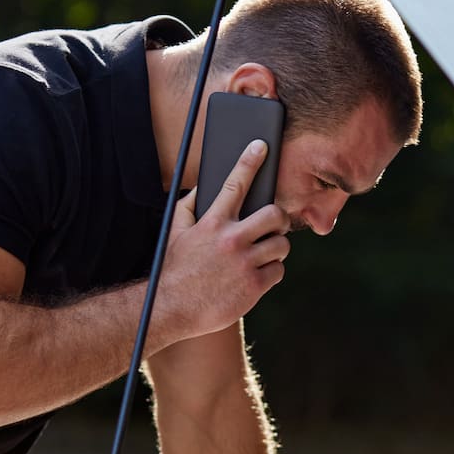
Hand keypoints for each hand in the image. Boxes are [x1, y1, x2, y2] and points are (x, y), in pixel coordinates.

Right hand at [159, 140, 289, 339]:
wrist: (172, 308)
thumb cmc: (174, 268)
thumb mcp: (175, 231)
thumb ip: (189, 206)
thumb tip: (204, 187)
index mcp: (212, 222)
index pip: (235, 183)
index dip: (249, 161)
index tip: (261, 146)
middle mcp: (231, 239)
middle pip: (274, 215)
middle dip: (278, 219)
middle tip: (273, 226)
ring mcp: (245, 263)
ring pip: (281, 245)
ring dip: (275, 249)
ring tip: (263, 255)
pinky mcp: (254, 285)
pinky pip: (278, 271)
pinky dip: (272, 273)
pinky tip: (258, 276)